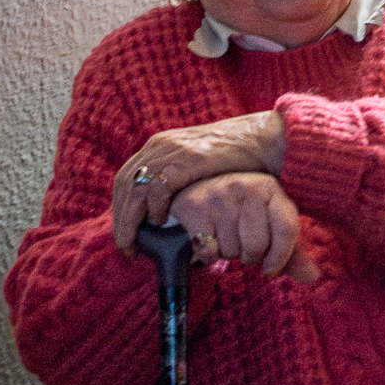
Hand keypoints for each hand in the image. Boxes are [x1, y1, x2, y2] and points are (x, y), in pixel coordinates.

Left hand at [114, 110, 285, 251]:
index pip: (126, 178)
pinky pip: (160, 186)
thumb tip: (162, 205)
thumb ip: (178, 177)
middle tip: (126, 244)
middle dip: (121, 218)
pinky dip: (155, 206)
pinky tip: (162, 221)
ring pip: (136, 188)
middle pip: (124, 184)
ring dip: (131, 219)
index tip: (124, 233)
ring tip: (135, 242)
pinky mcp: (190, 158)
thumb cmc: (236, 156)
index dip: (120, 207)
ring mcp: (175, 150)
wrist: (265, 139)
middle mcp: (162, 144)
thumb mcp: (197, 163)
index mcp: (161, 144)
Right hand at [164, 172, 319, 281]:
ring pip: (232, 252)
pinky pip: (209, 252)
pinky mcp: (195, 209)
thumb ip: (292, 251)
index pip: (287, 228)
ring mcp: (220, 197)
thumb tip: (314, 276)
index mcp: (271, 188)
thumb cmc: (241, 210)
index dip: (281, 256)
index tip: (271, 269)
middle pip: (257, 246)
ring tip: (224, 234)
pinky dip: (209, 255)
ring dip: (228, 253)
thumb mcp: (269, 222)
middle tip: (241, 240)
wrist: (197, 187)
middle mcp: (247, 188)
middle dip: (250, 254)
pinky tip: (208, 237)